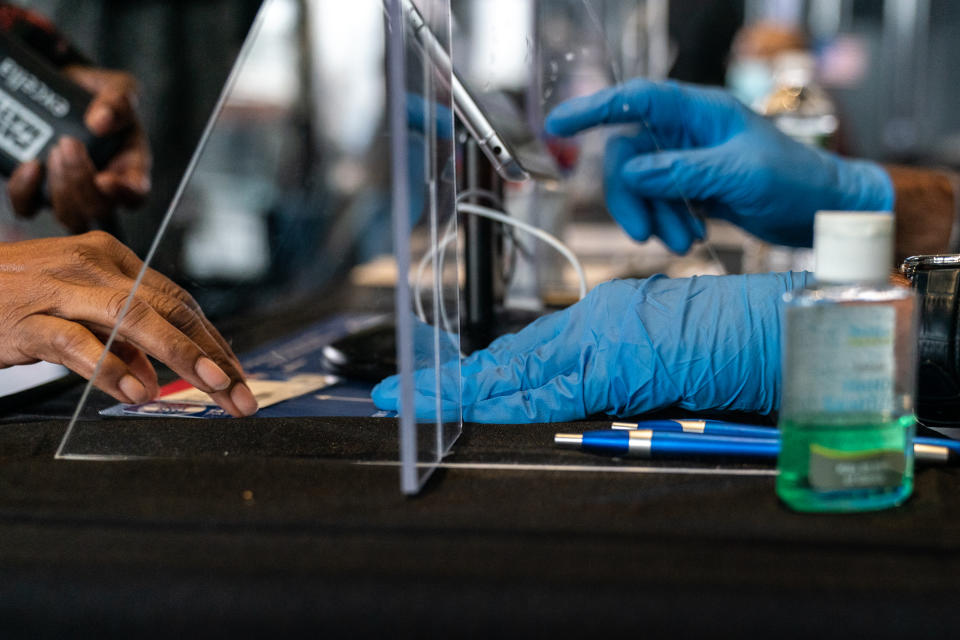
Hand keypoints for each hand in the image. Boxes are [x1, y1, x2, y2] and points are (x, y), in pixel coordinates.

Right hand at [0, 231, 256, 415]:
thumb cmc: (13, 300)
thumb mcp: (75, 311)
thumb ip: (116, 340)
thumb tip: (153, 377)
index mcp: (110, 259)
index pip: (177, 301)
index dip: (211, 339)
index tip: (236, 374)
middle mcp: (92, 267)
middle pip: (168, 309)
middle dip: (211, 353)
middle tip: (240, 392)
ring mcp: (60, 289)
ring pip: (134, 318)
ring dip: (180, 355)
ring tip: (212, 388)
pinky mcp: (27, 319)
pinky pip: (77, 343)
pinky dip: (111, 369)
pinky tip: (138, 394)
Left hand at [8, 66, 151, 231]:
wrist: (57, 90)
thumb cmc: (94, 94)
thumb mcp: (115, 88)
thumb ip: (118, 99)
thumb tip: (101, 121)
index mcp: (131, 166)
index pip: (137, 195)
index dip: (124, 195)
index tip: (105, 180)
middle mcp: (104, 188)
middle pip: (100, 210)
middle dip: (81, 182)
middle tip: (67, 143)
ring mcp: (72, 194)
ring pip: (70, 217)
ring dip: (60, 189)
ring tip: (53, 151)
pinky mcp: (40, 193)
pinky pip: (29, 208)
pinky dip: (25, 191)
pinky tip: (28, 166)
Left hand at [372, 272, 807, 422]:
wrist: (759, 326)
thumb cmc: (716, 338)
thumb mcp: (651, 347)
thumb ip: (607, 365)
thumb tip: (570, 385)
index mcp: (595, 320)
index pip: (521, 352)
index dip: (474, 371)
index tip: (437, 380)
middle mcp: (586, 325)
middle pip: (502, 361)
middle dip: (443, 381)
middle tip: (390, 392)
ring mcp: (594, 342)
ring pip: (510, 374)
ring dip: (454, 393)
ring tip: (404, 402)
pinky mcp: (607, 365)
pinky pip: (545, 392)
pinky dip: (501, 402)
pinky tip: (461, 406)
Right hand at [545, 79, 892, 251]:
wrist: (823, 212)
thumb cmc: (796, 180)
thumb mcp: (739, 174)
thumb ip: (683, 171)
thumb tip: (632, 173)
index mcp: (700, 111)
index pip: (636, 100)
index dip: (595, 108)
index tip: (558, 124)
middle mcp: (687, 132)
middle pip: (628, 155)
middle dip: (632, 198)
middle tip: (644, 234)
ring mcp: (686, 161)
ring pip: (639, 185)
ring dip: (653, 217)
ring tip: (685, 242)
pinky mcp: (690, 188)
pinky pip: (657, 203)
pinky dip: (665, 224)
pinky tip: (693, 237)